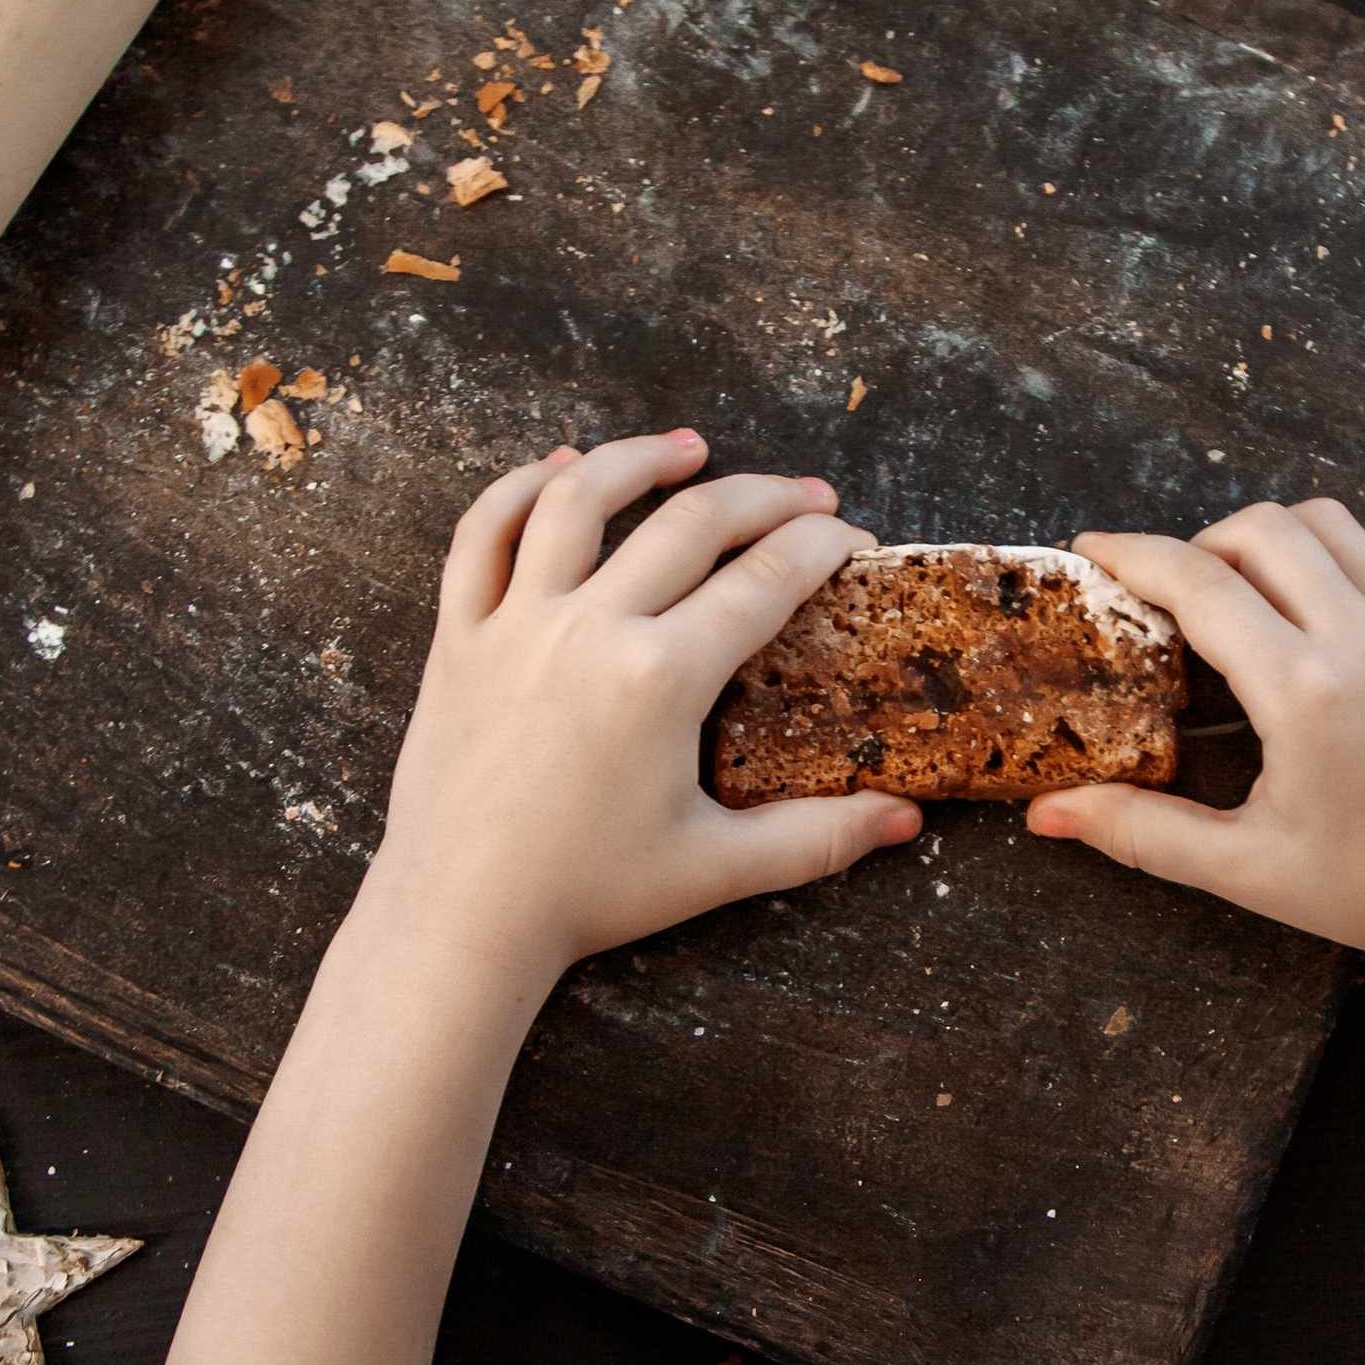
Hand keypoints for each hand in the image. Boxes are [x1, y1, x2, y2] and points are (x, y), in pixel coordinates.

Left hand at [366, 430, 918, 991]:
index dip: (820, 547)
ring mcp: (516, 625)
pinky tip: (560, 469)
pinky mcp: (459, 638)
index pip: (764, 580)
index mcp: (661, 678)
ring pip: (578, 500)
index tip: (850, 539)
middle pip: (692, 523)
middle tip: (807, 494)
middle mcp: (590, 630)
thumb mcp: (715, 868)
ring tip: (689, 448)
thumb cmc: (587, 895)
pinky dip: (518, 489)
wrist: (460, 917)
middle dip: (765, 497)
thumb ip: (818, 838)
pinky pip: (482, 536)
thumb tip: (905, 823)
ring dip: (640, 460)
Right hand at [1028, 500, 1364, 983]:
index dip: (1132, 556)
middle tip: (1153, 596)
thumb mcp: (1245, 867)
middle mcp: (1358, 641)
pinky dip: (1308, 555)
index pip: (1203, 585)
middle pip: (1261, 529)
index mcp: (1307, 693)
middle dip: (1192, 544)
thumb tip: (1048, 815)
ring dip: (1258, 537)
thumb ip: (1141, 831)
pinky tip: (1280, 616)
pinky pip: (1360, 556)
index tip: (1085, 552)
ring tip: (1221, 595)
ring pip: (1321, 523)